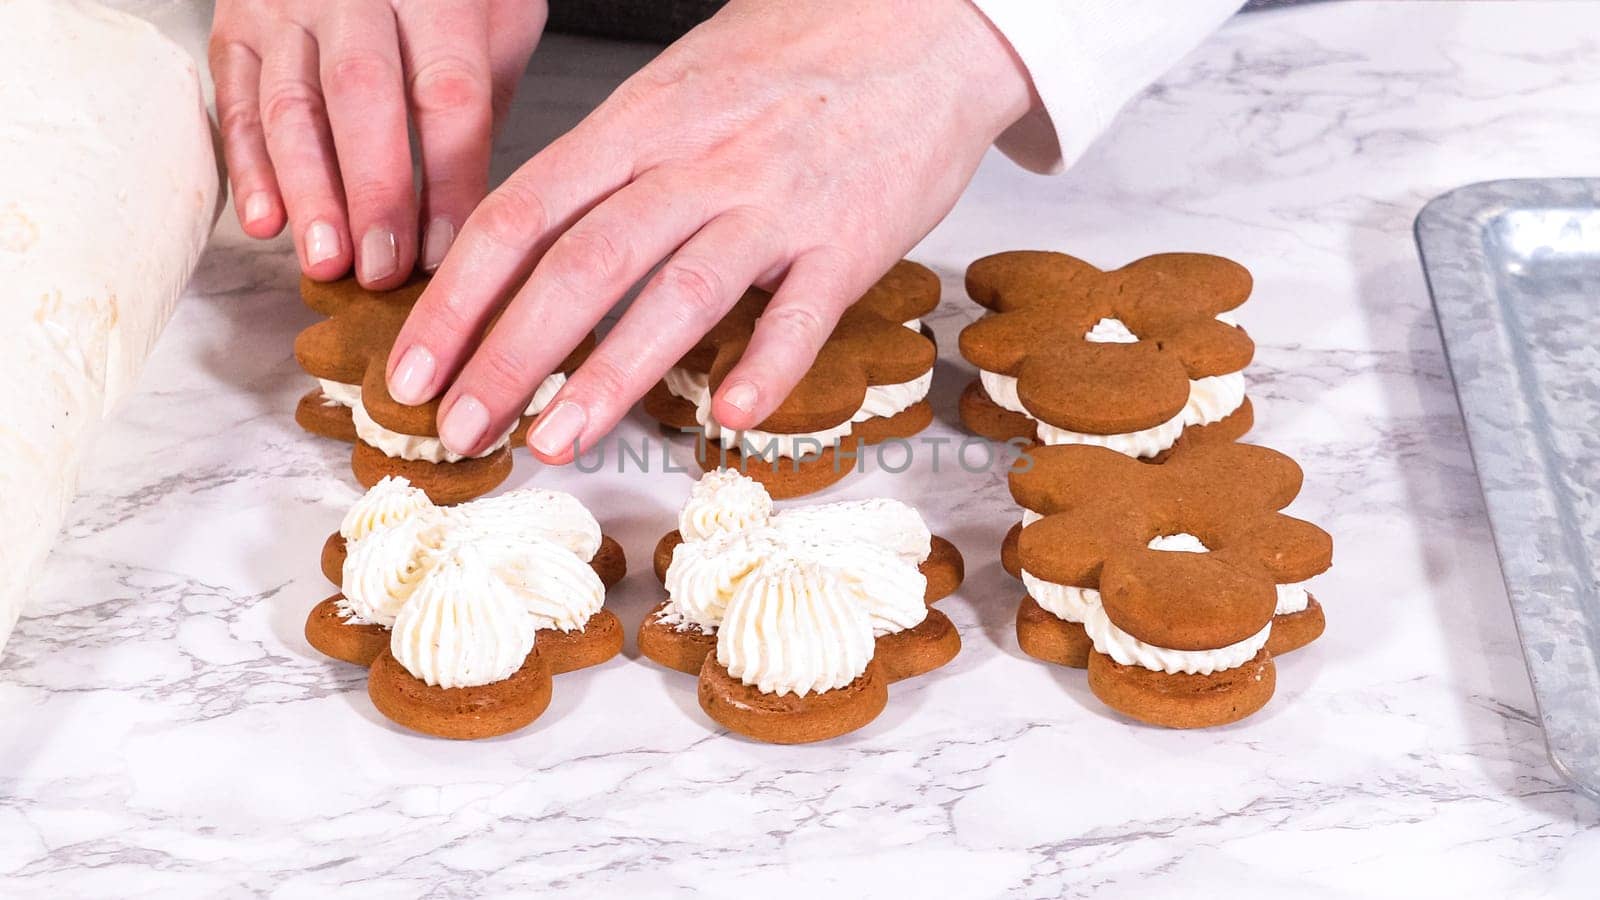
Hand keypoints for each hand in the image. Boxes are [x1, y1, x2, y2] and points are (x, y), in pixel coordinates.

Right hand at [209, 0, 545, 286]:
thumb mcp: (499, 17)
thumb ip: (488, 96)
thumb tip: (471, 209)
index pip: (446, 91)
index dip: (448, 179)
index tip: (449, 252)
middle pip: (362, 95)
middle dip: (372, 192)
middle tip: (383, 269)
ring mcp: (285, 5)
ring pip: (290, 104)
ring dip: (308, 193)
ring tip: (327, 262)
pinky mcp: (235, 26)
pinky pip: (235, 102)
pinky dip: (248, 169)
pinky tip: (267, 224)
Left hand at [385, 0, 1035, 462]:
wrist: (920, 23)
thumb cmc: (790, 58)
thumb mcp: (675, 88)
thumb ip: (606, 164)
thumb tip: (525, 246)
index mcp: (638, 123)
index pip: (520, 215)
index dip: (457, 300)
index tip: (413, 369)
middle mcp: (696, 163)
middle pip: (581, 265)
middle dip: (506, 355)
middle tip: (458, 430)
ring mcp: (775, 202)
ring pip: (677, 295)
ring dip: (607, 377)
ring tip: (553, 442)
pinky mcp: (852, 240)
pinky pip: (803, 315)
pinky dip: (766, 369)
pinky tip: (729, 419)